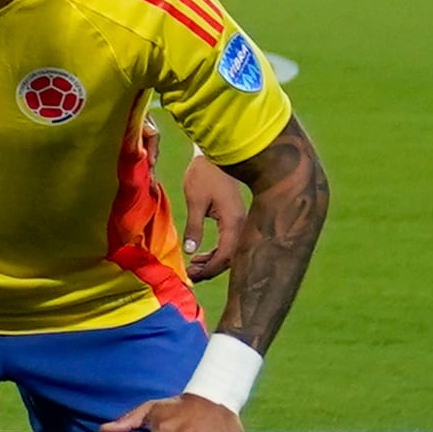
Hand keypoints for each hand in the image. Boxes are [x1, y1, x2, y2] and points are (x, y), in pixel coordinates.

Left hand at [180, 154, 249, 280]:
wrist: (216, 155)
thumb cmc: (204, 174)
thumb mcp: (195, 200)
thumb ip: (194, 227)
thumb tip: (191, 251)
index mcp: (233, 222)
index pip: (225, 256)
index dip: (209, 269)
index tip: (192, 276)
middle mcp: (242, 225)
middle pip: (231, 258)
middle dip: (211, 269)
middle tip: (191, 275)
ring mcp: (241, 222)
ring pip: (231, 251)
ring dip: (213, 261)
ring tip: (193, 267)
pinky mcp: (235, 219)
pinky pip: (230, 243)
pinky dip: (216, 251)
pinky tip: (200, 254)